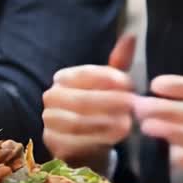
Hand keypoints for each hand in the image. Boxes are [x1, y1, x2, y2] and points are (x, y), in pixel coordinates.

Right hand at [42, 33, 136, 171]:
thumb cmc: (99, 110)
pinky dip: (98, 138)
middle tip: (133, 105)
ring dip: (106, 121)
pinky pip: (76, 142)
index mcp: (64, 77)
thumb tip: (131, 36)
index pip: (85, 73)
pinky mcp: (54, 145)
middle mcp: (51, 97)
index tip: (130, 84)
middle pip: (81, 99)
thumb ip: (119, 64)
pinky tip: (118, 136)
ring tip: (129, 122)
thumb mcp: (109, 86)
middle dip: (109, 101)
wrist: (87, 145)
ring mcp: (49, 122)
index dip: (108, 77)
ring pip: (78, 121)